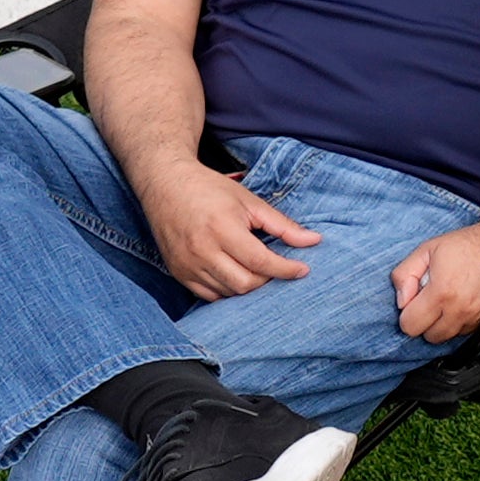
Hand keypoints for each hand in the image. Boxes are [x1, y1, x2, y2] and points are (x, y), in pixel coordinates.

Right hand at [143, 162, 319, 300]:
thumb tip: (314, 241)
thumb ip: (282, 225)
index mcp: (221, 228)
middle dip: (268, 280)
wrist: (165, 184)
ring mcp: (187, 264)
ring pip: (228, 292)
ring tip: (258, 270)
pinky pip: (209, 295)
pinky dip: (228, 290)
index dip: (285, 269)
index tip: (303, 270)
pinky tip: (237, 275)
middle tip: (277, 267)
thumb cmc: (210, 189)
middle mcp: (201, 250)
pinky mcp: (178, 272)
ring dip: (249, 286)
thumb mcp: (250, 201)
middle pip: (245, 283)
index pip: (260, 261)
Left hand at [391, 220, 479, 343]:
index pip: (410, 327)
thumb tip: (402, 302)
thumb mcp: (427, 250)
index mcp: (442, 293)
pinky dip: (474, 320)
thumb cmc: (469, 243)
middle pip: (433, 337)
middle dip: (430, 322)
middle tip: (438, 300)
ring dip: (453, 322)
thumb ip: (404, 275)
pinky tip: (477, 300)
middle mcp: (463, 311)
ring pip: (456, 335)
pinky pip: (478, 331)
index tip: (418, 302)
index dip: (410, 315)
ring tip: (459, 297)